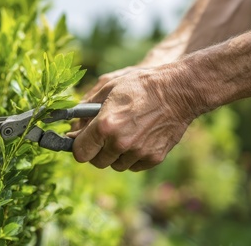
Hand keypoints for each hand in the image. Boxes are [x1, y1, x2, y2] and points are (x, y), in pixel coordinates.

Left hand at [69, 66, 200, 171]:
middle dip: (96, 151)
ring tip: (123, 134)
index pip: (80, 152)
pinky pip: (133, 165)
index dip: (78, 146)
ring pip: (115, 165)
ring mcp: (138, 153)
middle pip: (96, 162)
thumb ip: (86, 109)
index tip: (81, 141)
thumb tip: (73, 124)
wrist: (177, 90)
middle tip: (102, 137)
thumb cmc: (141, 86)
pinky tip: (138, 139)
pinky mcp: (153, 158)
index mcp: (105, 126)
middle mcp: (119, 143)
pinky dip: (132, 157)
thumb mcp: (108, 88)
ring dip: (114, 155)